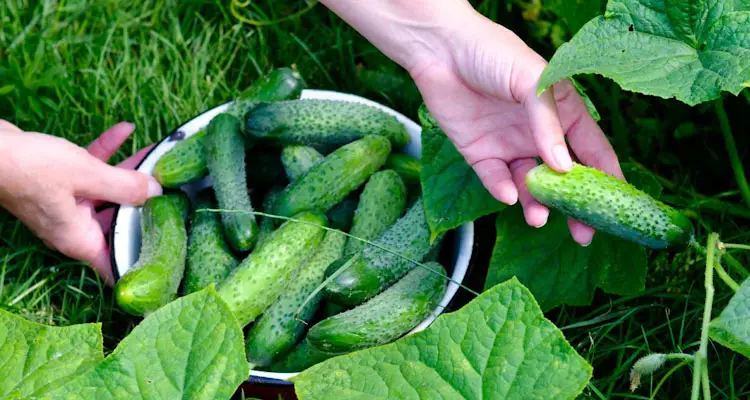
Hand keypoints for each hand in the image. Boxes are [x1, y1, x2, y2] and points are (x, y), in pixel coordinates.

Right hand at [0, 120, 160, 284]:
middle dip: (146, 201)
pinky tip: (125, 129)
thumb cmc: (29, 168)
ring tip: (158, 153)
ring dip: (129, 171)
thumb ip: (125, 186)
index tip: (169, 256)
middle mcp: (74, 227)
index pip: (116, 263)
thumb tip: (156, 191)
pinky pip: (90, 171)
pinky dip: (106, 153)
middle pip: (119, 219)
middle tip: (176, 187)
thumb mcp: (87, 175)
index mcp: (80, 239)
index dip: (141, 263)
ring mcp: (66, 204)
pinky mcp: (58, 182)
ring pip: (108, 191)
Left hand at [319, 0, 622, 244]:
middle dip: (574, 207)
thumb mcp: (532, 80)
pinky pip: (495, 180)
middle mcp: (537, 133)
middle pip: (563, 177)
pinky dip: (502, 190)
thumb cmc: (492, 53)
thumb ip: (549, 123)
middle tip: (583, 235)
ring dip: (536, 203)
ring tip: (538, 217)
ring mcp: (509, 145)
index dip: (607, 177)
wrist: (440, 50)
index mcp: (562, 112)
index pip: (593, 149)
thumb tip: (564, 167)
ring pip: (529, 184)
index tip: (620, 206)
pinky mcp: (479, 154)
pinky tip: (508, 195)